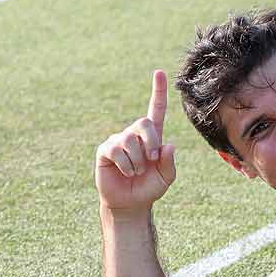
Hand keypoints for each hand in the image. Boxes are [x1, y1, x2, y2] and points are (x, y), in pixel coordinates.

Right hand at [95, 70, 177, 211]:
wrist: (130, 203)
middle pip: (143, 123)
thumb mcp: (166, 178)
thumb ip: (169, 163)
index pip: (155, 109)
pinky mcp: (105, 150)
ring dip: (137, 161)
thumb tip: (167, 145)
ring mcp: (118, 140)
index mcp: (152, 137)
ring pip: (130, 140)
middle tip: (151, 160)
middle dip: (150, 142)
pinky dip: (126, 164)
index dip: (158, 92)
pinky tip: (126, 172)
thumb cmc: (149, 188)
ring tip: (136, 172)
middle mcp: (134, 134)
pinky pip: (116, 150)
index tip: (160, 72)